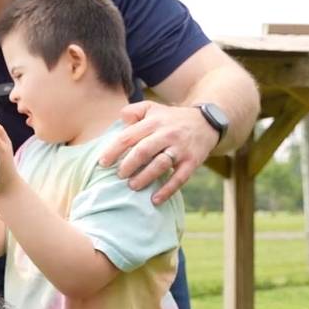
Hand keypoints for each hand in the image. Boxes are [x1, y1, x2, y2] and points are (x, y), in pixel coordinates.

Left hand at [98, 101, 219, 205]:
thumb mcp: (151, 108)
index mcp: (153, 121)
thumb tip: (120, 126)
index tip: (102, 163)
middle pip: (143, 151)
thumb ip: (132, 112)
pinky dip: (167, 190)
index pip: (128, 137)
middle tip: (118, 176)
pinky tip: (154, 200)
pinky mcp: (192, 161)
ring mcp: (181, 148)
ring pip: (160, 164)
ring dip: (144, 177)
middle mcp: (167, 133)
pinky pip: (179, 178)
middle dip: (128, 165)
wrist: (206, 122)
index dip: (113, 151)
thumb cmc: (170, 119)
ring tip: (132, 186)